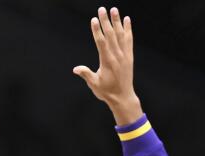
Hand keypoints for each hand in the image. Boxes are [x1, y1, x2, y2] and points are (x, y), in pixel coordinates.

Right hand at [72, 7, 143, 125]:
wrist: (123, 97)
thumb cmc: (107, 91)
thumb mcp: (94, 84)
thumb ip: (86, 74)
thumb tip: (75, 69)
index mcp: (107, 61)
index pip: (101, 42)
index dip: (97, 30)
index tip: (94, 19)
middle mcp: (117, 56)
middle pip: (110, 35)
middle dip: (106, 21)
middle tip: (102, 9)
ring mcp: (124, 55)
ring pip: (120, 34)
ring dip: (117, 21)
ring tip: (114, 9)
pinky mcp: (129, 56)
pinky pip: (129, 40)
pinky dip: (128, 29)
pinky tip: (127, 20)